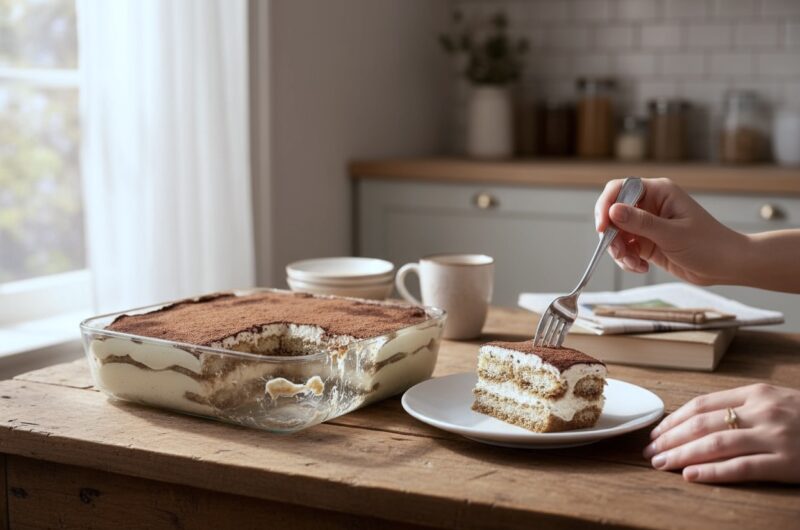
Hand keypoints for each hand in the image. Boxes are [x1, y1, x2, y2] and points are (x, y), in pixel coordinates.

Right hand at [594, 178, 747, 285]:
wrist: (727, 266)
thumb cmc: (709, 245)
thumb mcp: (672, 234)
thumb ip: (641, 222)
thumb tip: (612, 211)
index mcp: (658, 192)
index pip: (620, 189)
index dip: (606, 206)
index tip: (603, 228)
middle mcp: (650, 205)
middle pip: (613, 213)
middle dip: (612, 235)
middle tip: (619, 252)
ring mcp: (647, 225)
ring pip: (616, 234)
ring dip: (619, 251)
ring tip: (635, 264)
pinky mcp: (647, 242)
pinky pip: (625, 249)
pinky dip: (627, 260)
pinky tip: (641, 268)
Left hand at [644, 384, 799, 482]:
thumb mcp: (777, 402)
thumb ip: (743, 406)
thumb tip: (697, 420)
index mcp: (757, 393)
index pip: (703, 404)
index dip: (674, 419)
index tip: (656, 433)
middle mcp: (763, 411)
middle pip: (703, 424)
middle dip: (670, 438)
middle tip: (649, 452)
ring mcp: (776, 436)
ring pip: (716, 444)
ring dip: (682, 455)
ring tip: (661, 464)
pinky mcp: (787, 462)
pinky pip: (742, 468)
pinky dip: (712, 472)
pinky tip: (691, 476)